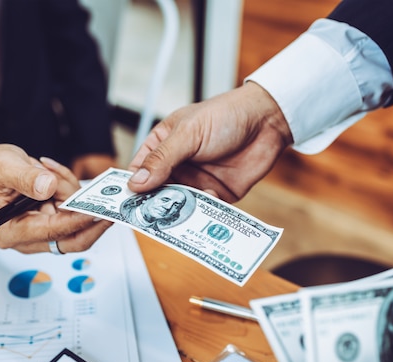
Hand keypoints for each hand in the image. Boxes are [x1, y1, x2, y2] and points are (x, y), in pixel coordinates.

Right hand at [0, 139, 110, 253]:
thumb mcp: (3, 166)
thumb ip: (25, 178)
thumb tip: (48, 187)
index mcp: (9, 232)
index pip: (52, 233)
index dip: (76, 221)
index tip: (97, 211)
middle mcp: (27, 240)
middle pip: (71, 240)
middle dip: (91, 221)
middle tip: (112, 207)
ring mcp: (42, 234)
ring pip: (76, 223)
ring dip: (74, 195)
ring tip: (51, 170)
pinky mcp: (53, 225)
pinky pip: (74, 212)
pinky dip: (71, 192)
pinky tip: (55, 175)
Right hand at [127, 82, 293, 201]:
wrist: (267, 120)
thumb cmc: (225, 115)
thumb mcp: (188, 133)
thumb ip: (162, 159)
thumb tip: (136, 182)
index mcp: (163, 147)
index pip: (138, 171)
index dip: (131, 187)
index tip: (126, 203)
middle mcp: (177, 167)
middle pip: (156, 193)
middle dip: (155, 204)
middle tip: (152, 215)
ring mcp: (196, 182)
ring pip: (179, 204)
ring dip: (180, 209)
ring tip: (181, 211)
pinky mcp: (217, 195)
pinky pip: (205, 210)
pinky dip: (204, 212)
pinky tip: (210, 200)